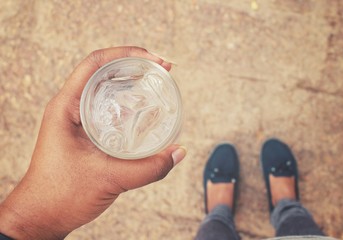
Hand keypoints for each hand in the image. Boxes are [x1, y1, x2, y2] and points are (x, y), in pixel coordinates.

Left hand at [0, 47, 186, 238]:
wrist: (43, 216)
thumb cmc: (61, 195)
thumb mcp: (109, 179)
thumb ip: (148, 168)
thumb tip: (178, 152)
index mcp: (67, 106)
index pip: (96, 63)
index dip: (127, 54)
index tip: (154, 60)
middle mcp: (72, 107)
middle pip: (105, 72)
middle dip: (136, 65)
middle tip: (163, 69)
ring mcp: (79, 119)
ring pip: (108, 89)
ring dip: (133, 83)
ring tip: (158, 83)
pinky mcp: (87, 133)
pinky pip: (111, 109)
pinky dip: (130, 104)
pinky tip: (146, 110)